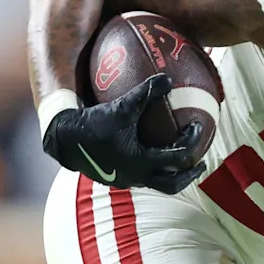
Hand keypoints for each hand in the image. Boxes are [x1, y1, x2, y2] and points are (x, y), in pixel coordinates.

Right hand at [43, 74, 204, 193]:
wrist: (62, 140)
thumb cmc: (92, 124)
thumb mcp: (121, 106)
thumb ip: (146, 92)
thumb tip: (168, 78)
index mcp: (141, 162)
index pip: (178, 158)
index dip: (193, 143)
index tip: (198, 127)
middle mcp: (135, 177)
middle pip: (172, 185)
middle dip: (189, 175)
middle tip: (201, 162)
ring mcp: (124, 180)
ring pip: (156, 183)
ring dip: (171, 173)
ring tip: (181, 161)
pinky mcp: (114, 177)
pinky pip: (141, 175)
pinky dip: (152, 166)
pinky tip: (151, 150)